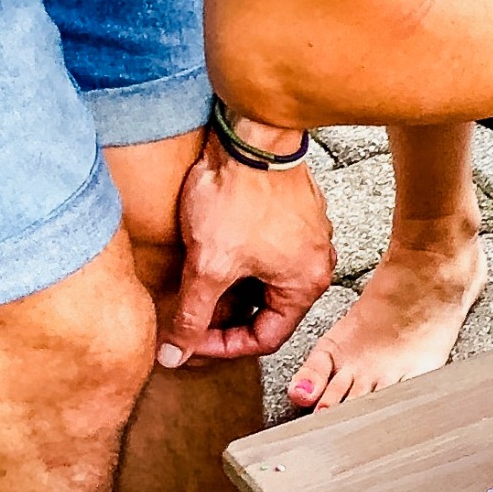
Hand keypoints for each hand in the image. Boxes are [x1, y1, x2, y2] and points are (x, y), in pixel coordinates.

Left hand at [159, 132, 333, 366]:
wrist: (249, 138)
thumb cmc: (239, 197)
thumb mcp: (208, 266)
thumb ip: (191, 316)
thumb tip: (175, 354)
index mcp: (306, 284)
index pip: (266, 339)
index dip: (222, 347)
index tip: (189, 341)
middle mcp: (316, 263)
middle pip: (267, 311)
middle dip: (225, 318)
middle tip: (188, 317)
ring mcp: (308, 237)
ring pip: (265, 281)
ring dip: (231, 290)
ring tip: (196, 284)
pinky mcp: (294, 215)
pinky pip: (268, 254)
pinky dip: (240, 263)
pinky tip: (211, 253)